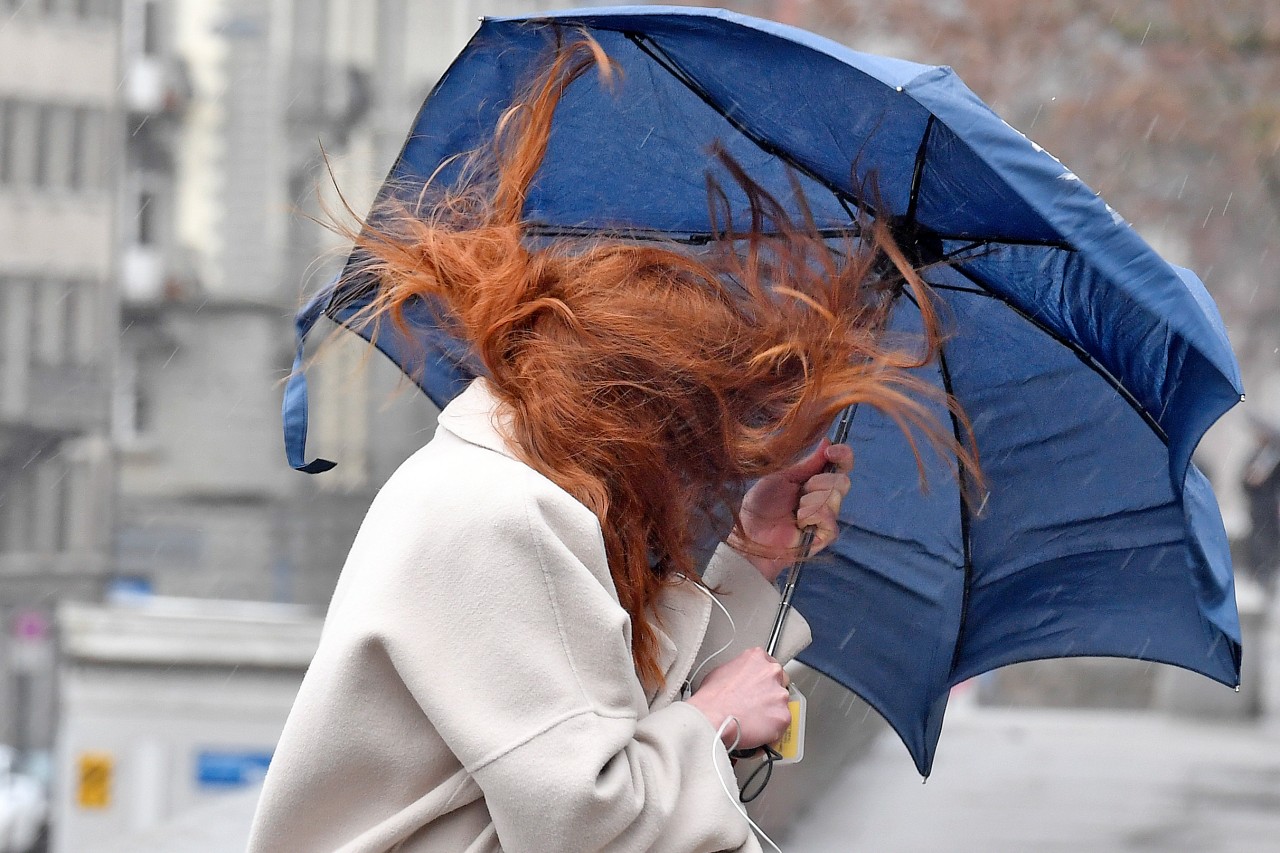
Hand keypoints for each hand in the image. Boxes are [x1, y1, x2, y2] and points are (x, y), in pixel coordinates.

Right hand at [686, 647, 790, 749]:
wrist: (711, 718)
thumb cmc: (711, 699)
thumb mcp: (721, 672)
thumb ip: (740, 671)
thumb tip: (741, 680)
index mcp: (757, 658)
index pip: (769, 664)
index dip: (763, 678)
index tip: (759, 686)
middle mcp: (772, 673)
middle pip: (781, 682)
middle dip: (771, 693)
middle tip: (755, 704)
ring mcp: (780, 695)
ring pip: (782, 704)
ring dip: (771, 711)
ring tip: (752, 719)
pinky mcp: (783, 717)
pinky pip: (781, 724)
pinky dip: (772, 729)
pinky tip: (756, 729)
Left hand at [730, 439, 853, 582]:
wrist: (750, 531)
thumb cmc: (761, 504)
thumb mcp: (782, 477)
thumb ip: (807, 463)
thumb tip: (827, 441)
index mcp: (816, 481)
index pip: (842, 465)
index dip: (843, 456)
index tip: (831, 451)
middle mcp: (825, 497)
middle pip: (842, 481)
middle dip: (819, 482)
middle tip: (800, 491)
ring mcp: (826, 517)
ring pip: (834, 498)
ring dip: (811, 501)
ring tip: (795, 510)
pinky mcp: (824, 536)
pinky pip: (829, 519)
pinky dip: (812, 515)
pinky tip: (799, 521)